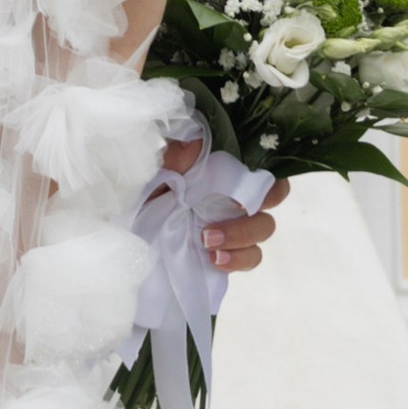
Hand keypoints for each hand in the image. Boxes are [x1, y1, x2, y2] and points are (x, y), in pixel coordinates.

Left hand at [162, 132, 289, 272]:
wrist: (134, 222)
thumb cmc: (152, 185)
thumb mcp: (159, 166)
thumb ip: (178, 155)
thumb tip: (195, 148)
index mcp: (229, 164)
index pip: (265, 162)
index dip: (263, 176)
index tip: (241, 188)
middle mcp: (239, 190)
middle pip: (273, 196)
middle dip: (251, 204)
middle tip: (217, 218)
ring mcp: (237, 221)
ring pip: (264, 228)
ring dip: (241, 237)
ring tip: (207, 241)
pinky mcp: (230, 249)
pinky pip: (249, 257)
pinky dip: (237, 260)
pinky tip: (215, 260)